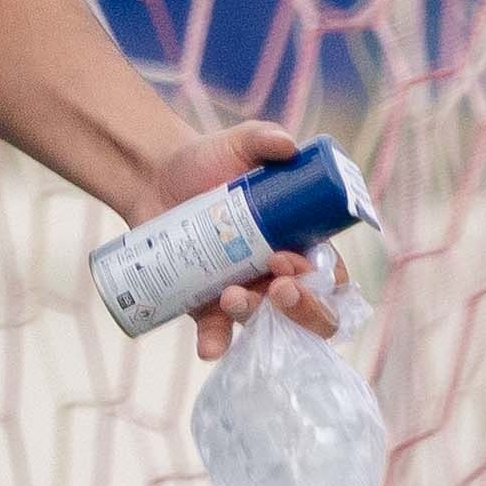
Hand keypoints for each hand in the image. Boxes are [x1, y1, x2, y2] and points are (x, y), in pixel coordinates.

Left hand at [129, 120, 343, 359]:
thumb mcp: (240, 142)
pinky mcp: (207, 305)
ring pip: (267, 325)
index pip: (330, 274)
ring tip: (229, 295)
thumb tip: (286, 146)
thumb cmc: (210, 159)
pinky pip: (218, 335)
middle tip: (277, 286)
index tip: (291, 260)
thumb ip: (265, 137)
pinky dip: (216, 344)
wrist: (155, 175)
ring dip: (255, 317)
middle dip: (303, 309)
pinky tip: (210, 348)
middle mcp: (277, 274)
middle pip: (312, 312)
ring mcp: (244, 293)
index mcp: (300, 240)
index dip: (322, 279)